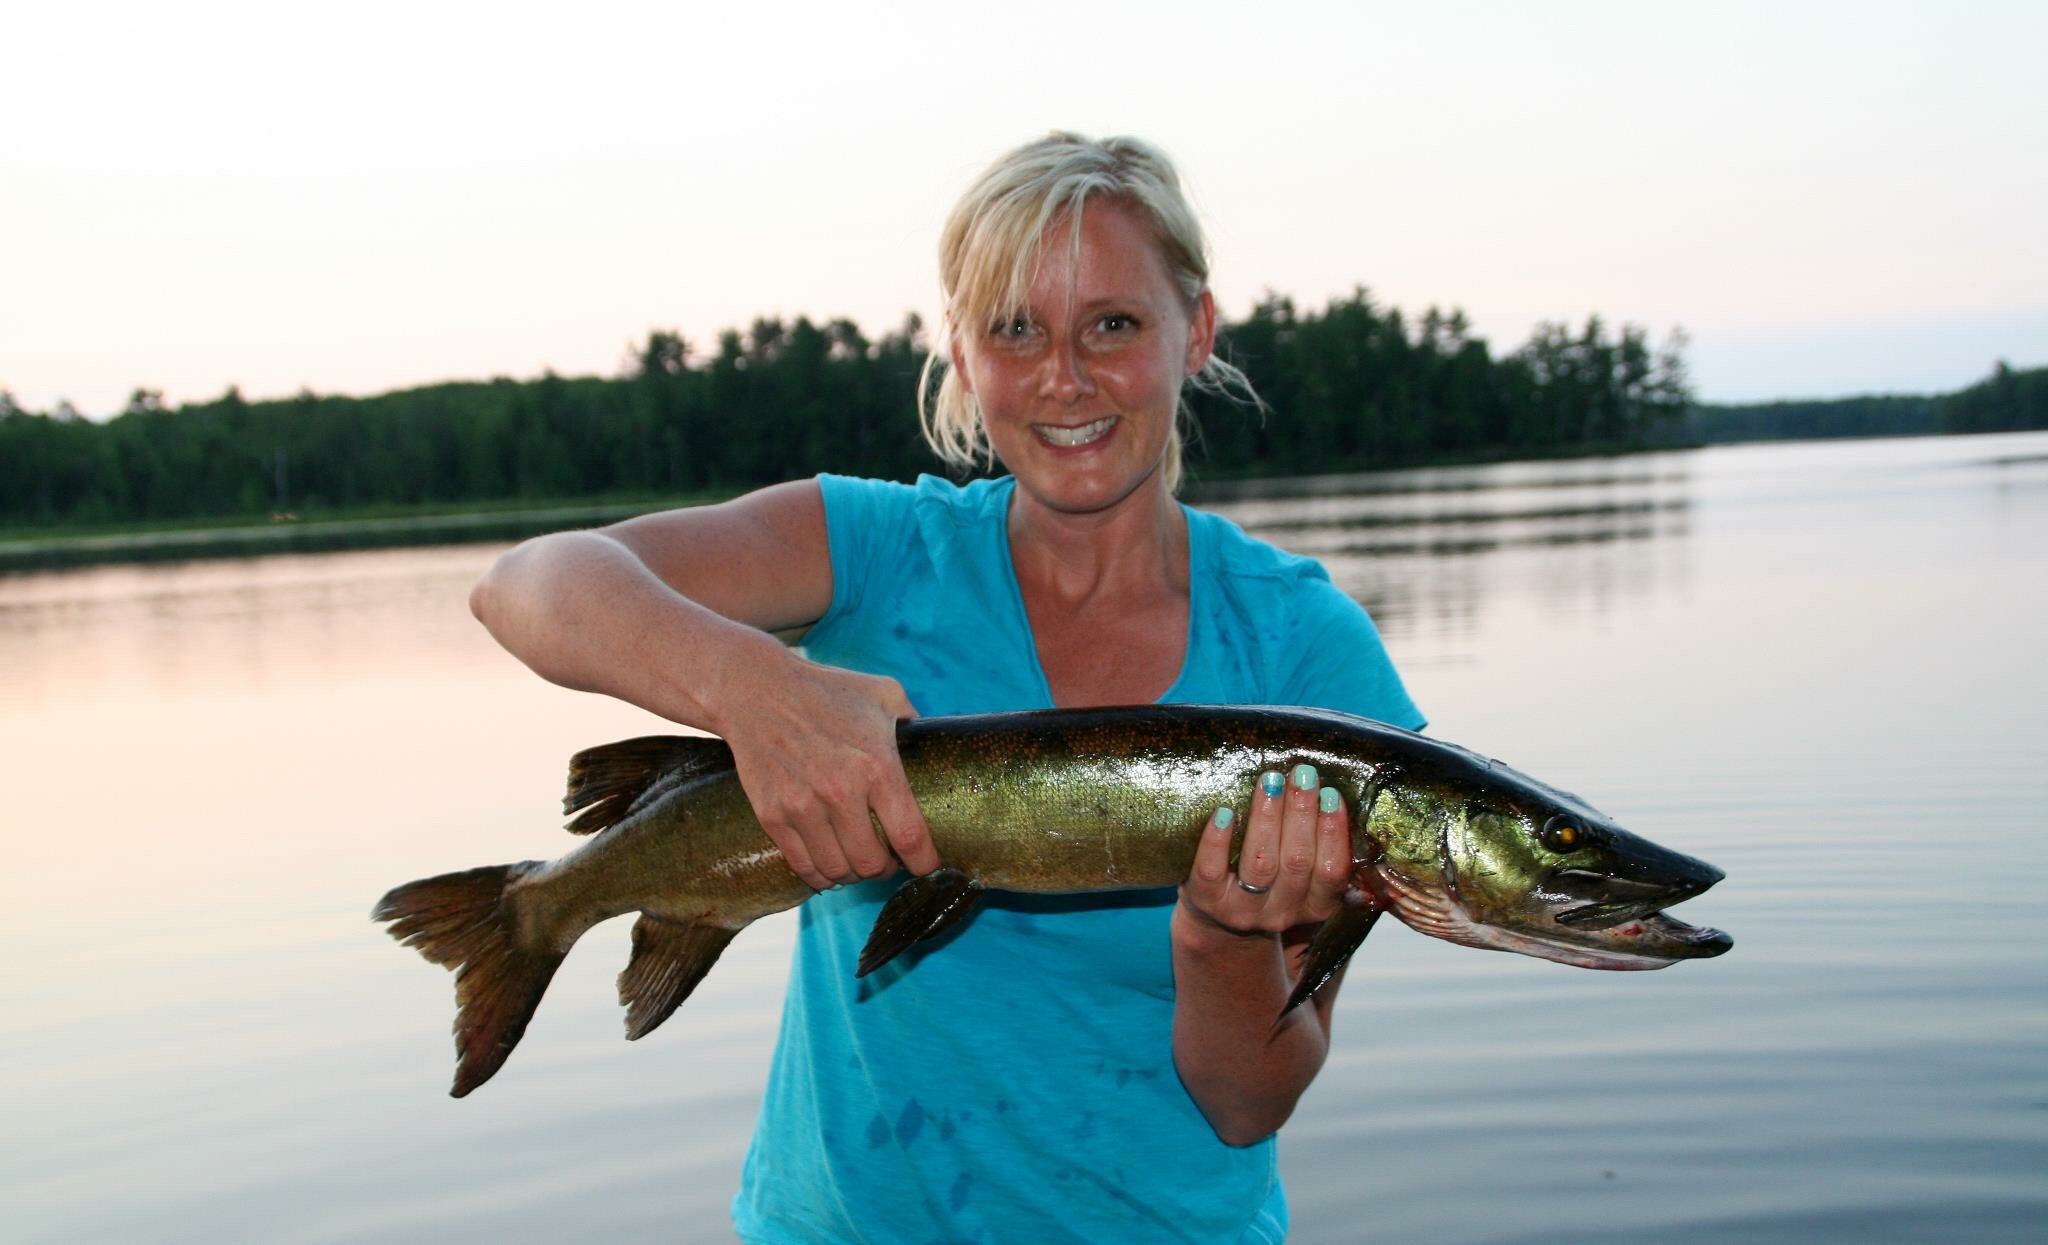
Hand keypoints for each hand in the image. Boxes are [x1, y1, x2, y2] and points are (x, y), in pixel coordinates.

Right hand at [712, 647, 939, 889]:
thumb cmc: (826, 691)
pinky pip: (802, 866)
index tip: (926, 864)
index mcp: (876, 766)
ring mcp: (802, 806)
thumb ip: (913, 721)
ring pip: (838, 871)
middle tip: (887, 859)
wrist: (756, 690)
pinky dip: (820, 874)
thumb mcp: (883, 694)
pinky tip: (828, 863)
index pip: (910, 837)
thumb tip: (932, 746)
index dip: (925, 862)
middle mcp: (840, 791)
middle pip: (873, 864)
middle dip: (887, 869)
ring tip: (857, 860)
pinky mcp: (772, 815)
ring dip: (853, 874)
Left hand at [1180, 764, 1350, 935]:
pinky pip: (1211, 871)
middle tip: (1302, 774)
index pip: (1331, 871)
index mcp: (1316, 907)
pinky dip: (1217, 840)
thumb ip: (1319, 850)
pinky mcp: (1208, 901)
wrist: (1218, 925)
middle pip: (1296, 862)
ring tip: (1270, 781)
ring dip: (1266, 817)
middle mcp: (1283, 913)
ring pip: (1259, 863)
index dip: (1333, 832)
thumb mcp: (1303, 881)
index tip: (1330, 793)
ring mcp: (1243, 911)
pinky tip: (1224, 812)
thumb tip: (1330, 796)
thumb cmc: (1269, 886)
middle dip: (1301, 812)